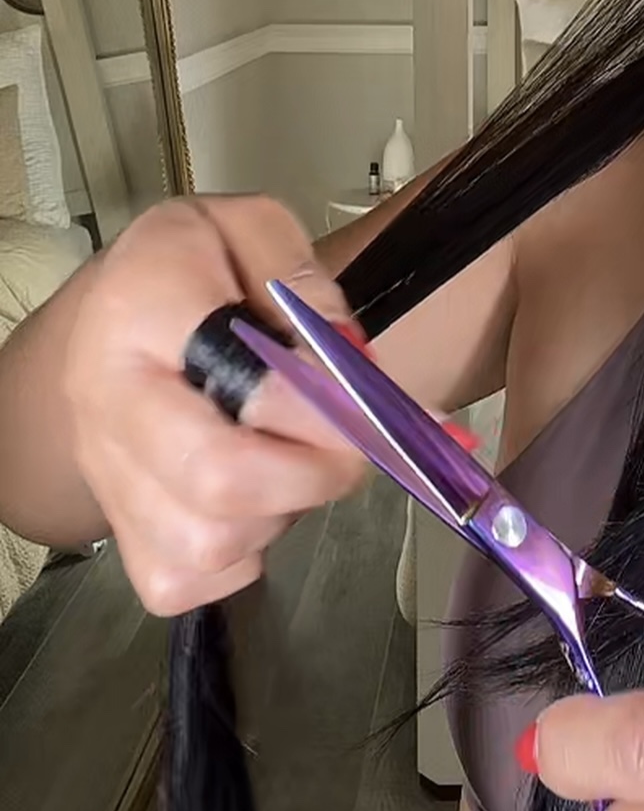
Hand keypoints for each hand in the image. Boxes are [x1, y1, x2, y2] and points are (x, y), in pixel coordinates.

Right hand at [65, 196, 366, 613]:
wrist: (116, 310)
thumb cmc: (197, 266)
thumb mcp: (255, 229)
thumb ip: (306, 284)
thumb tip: (347, 364)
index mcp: (140, 307)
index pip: (239, 379)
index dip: (324, 406)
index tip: (370, 402)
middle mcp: (107, 399)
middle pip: (218, 480)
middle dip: (312, 473)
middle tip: (351, 446)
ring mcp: (106, 474)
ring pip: (206, 544)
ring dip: (280, 514)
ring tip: (292, 463)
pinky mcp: (118, 530)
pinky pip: (183, 581)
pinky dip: (240, 558)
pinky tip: (256, 504)